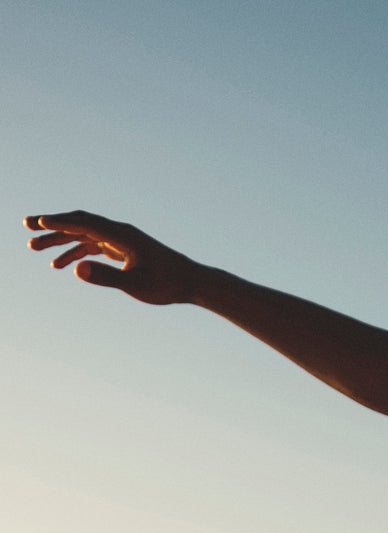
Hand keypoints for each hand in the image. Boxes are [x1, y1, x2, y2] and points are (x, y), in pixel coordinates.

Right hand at [24, 211, 199, 304]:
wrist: (191, 282)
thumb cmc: (167, 284)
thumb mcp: (136, 284)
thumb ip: (106, 277)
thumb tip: (76, 269)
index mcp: (122, 235)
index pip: (85, 222)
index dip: (59, 222)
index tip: (36, 223)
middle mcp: (119, 232)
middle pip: (79, 223)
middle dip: (52, 226)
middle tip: (25, 228)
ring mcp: (120, 240)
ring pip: (83, 235)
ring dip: (59, 241)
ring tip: (34, 250)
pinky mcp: (122, 250)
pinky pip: (93, 246)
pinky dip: (75, 252)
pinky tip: (61, 265)